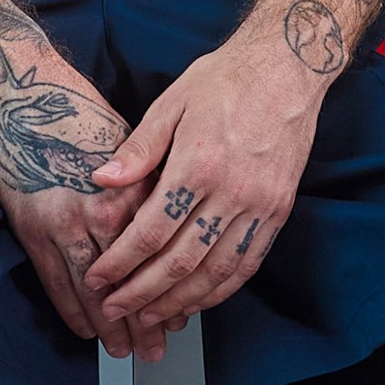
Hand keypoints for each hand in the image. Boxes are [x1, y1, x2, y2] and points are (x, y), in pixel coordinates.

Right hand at [0, 44, 163, 360]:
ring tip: (127, 350)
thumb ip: (148, 184)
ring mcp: (64, 220)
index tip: (183, 311)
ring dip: (111, 323)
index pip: (159, 250)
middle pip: (132, 275)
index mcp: (132, 187)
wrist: (19, 92)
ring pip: (95, 287)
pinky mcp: (32, 227)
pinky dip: (72, 309)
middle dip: (146, 315)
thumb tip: (171, 219)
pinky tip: (87, 330)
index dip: (171, 286)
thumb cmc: (77, 108)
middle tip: (159, 348)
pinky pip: (55, 280)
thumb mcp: (128, 139)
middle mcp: (102, 208)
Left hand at [81, 30, 324, 333]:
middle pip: (181, 261)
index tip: (97, 279)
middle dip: (142, 293)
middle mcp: (232, 192)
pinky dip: (220, 290)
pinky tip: (197, 301)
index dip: (120, 262)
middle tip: (114, 310)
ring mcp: (260, 206)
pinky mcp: (278, 211)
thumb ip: (138, 149)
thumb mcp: (172, 102)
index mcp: (198, 164)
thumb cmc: (225, 79)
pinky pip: (248, 264)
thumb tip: (101, 181)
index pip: (151, 231)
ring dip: (179, 302)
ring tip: (150, 317)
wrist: (287, 67)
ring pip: (216, 272)